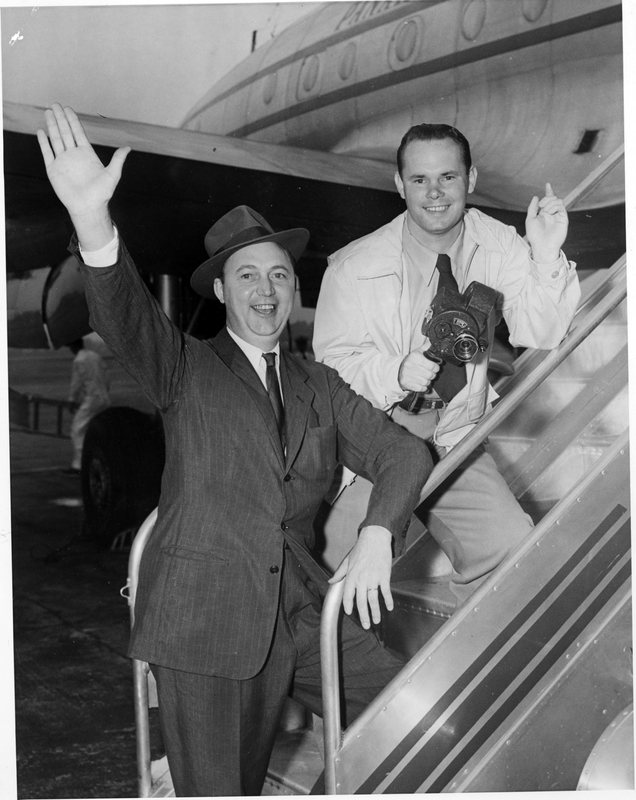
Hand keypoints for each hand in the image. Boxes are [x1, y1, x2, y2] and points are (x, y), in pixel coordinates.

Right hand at [36, 104, 130, 248]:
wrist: (88, 208)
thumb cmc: (101, 194)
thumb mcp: (112, 175)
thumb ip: (118, 160)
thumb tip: (128, 148)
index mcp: (86, 154)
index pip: (78, 133)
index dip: (72, 120)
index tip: (68, 109)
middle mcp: (74, 155)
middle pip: (65, 132)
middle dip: (60, 118)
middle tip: (55, 104)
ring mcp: (63, 161)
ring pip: (55, 139)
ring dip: (51, 125)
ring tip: (48, 112)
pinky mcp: (53, 169)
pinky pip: (47, 153)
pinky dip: (43, 142)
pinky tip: (41, 131)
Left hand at [328, 525, 392, 628]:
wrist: (375, 538)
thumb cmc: (361, 549)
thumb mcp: (347, 560)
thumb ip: (339, 573)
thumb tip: (331, 581)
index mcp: (351, 576)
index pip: (348, 596)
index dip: (349, 606)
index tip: (350, 613)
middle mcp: (361, 580)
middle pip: (361, 602)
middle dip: (363, 615)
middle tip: (366, 625)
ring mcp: (373, 579)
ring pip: (373, 600)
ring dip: (375, 612)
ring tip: (376, 621)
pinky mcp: (384, 576)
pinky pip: (386, 592)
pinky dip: (388, 601)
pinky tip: (389, 608)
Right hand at [398, 350, 439, 392]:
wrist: (399, 370)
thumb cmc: (412, 361)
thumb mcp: (419, 352)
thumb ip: (427, 347)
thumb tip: (436, 342)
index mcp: (415, 357)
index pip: (432, 366)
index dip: (436, 368)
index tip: (435, 367)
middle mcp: (411, 366)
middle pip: (430, 375)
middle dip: (432, 375)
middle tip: (430, 373)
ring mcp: (408, 375)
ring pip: (426, 382)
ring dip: (428, 381)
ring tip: (425, 377)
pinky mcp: (407, 383)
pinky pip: (421, 388)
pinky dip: (423, 387)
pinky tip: (421, 383)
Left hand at [525, 182, 567, 263]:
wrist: (542, 245)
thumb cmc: (535, 235)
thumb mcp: (530, 219)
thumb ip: (532, 208)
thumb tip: (536, 197)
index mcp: (543, 214)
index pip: (547, 200)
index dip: (548, 192)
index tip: (547, 184)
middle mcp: (551, 214)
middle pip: (552, 198)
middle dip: (547, 198)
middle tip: (541, 206)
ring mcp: (558, 216)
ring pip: (557, 201)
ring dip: (550, 203)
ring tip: (545, 211)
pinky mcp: (563, 218)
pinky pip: (561, 206)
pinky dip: (555, 206)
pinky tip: (549, 212)